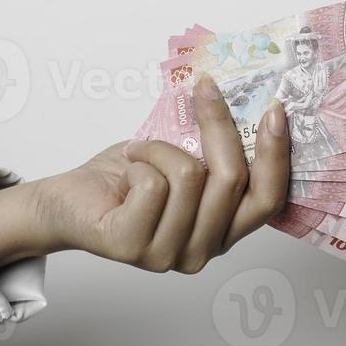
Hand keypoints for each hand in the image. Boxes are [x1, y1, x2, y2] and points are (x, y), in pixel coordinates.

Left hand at [0, 76, 289, 273]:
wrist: (69, 200)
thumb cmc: (129, 177)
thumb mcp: (183, 158)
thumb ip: (214, 150)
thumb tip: (240, 98)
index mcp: (224, 232)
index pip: (268, 200)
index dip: (276, 155)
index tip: (275, 110)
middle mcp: (203, 251)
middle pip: (232, 180)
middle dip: (218, 125)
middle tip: (203, 90)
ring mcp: (169, 255)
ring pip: (191, 176)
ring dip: (162, 147)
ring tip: (143, 151)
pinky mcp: (133, 247)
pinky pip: (153, 184)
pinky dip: (140, 159)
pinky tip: (128, 168)